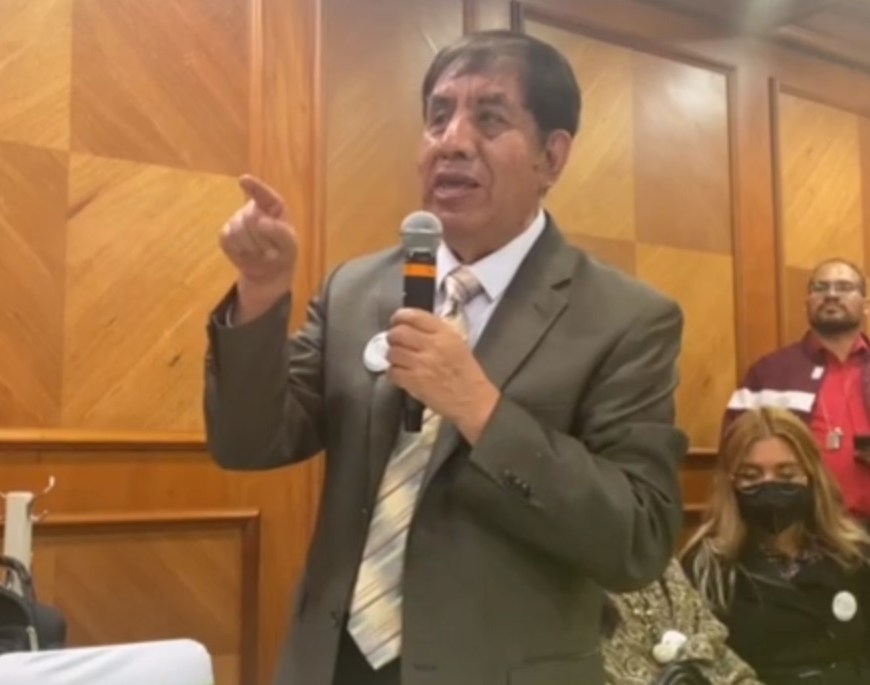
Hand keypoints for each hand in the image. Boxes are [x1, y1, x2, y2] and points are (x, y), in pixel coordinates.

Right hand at [220, 175, 297, 322]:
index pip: (262, 194)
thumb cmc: (283, 252)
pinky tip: (248, 253)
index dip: (254, 187)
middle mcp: (252, 209)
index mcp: (271, 206)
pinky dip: (240, 251)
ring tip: (261, 252)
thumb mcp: (290, 245)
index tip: (244, 180)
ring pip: (238, 230)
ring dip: (252, 247)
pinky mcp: (226, 235)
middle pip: (249, 218)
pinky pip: (229, 240)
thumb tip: (260, 221)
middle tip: (271, 249)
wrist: (268, 272)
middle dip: (261, 238)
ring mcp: (236, 220)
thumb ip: (280, 232)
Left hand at [386, 308, 498, 442]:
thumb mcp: (456, 343)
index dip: (399, 317)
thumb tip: (410, 327)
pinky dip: (393, 374)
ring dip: (393, 357)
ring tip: (400, 361)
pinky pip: (392, 371)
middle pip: (398, 333)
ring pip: (392, 352)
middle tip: (395, 343)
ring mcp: (422, 363)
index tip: (396, 322)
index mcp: (444, 333)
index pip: (413, 316)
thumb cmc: (465, 372)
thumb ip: (434, 332)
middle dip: (392, 338)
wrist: (473, 400)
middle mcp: (432, 345)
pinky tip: (400, 376)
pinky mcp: (414, 381)